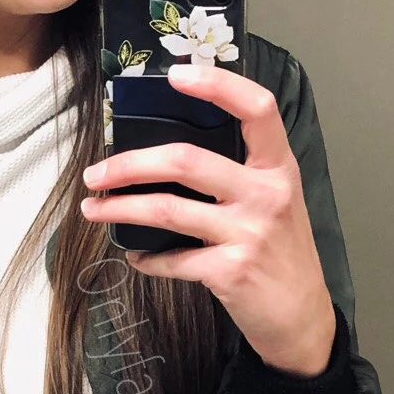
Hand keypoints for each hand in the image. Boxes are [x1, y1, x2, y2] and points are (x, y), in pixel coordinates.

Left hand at [79, 62, 338, 374]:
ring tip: (92, 209)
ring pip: (166, 209)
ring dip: (119, 208)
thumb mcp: (276, 200)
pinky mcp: (229, 272)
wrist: (301, 318)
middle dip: (129, 164)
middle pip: (186, 160)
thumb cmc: (281, 252)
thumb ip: (239, 171)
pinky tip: (135, 255)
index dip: (218, 85)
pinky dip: (144, 258)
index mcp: (278, 168)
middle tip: (96, 173)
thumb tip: (170, 149)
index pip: (257, 109)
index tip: (177, 76)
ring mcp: (247, 234)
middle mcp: (265, 195)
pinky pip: (170, 259)